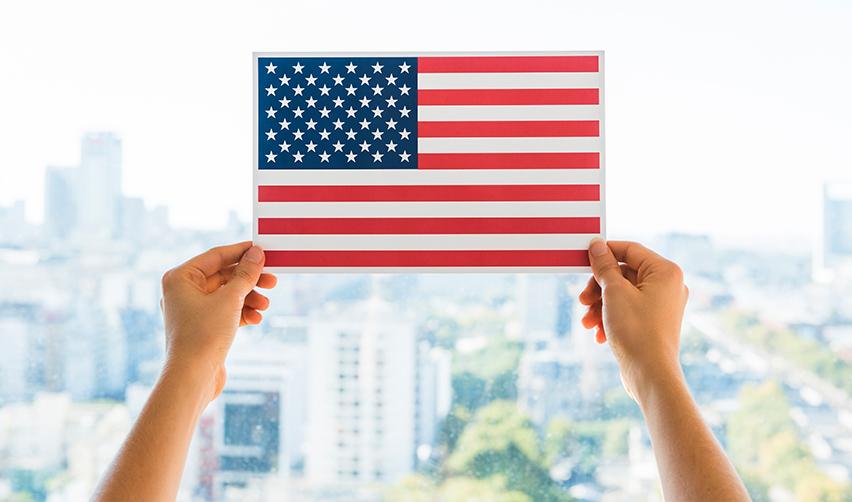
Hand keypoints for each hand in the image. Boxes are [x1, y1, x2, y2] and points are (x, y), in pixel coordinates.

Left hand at [159, 241, 276, 400]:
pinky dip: (242, 312)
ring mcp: (192, 310)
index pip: (216, 256)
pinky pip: (225, 311)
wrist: (192, 377)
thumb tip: (257, 254)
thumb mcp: (230, 299)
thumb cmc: (203, 335)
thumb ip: (245, 274)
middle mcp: (183, 291)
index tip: (263, 250)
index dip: (241, 252)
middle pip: (223, 276)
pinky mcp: (202, 327)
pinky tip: (256, 319)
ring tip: (265, 305)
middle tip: (272, 280)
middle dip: (249, 280)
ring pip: (227, 295)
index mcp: (180, 278)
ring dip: (249, 298)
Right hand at [578, 239, 688, 401]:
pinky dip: (611, 318)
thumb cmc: (636, 330)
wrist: (650, 374)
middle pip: (624, 274)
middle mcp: (669, 285)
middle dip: (599, 288)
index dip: (604, 252)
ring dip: (601, 306)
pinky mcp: (655, 322)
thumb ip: (604, 266)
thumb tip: (597, 245)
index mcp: (665, 271)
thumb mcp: (614, 292)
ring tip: (587, 322)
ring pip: (623, 294)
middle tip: (582, 300)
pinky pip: (628, 310)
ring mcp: (663, 305)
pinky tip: (598, 334)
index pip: (630, 250)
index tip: (583, 258)